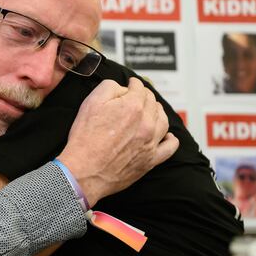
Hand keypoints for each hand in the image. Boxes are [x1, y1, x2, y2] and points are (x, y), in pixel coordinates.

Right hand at [56, 78, 178, 205]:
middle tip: (137, 97)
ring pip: (163, 120)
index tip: (131, 85)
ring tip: (151, 112)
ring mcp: (151, 142)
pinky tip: (166, 136)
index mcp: (133, 106)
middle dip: (144, 96)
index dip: (133, 84)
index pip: (139, 88)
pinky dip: (170, 139)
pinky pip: (169, 147)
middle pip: (152, 102)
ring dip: (158, 112)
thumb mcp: (91, 103)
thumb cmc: (85, 139)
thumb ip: (109, 87)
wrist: (84, 171)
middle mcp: (146, 123)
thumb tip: (122, 88)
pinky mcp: (151, 159)